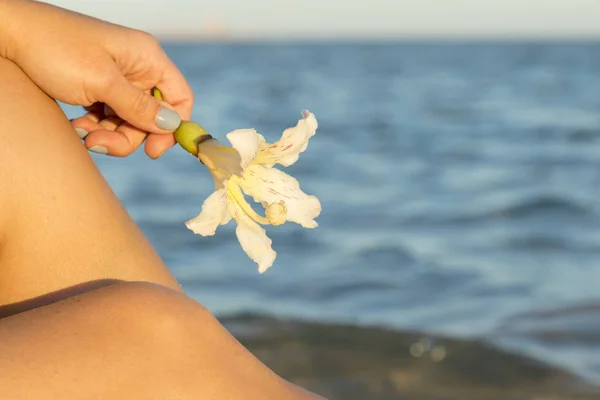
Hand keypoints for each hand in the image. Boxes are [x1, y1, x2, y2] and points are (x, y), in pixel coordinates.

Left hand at [0, 0, 192, 157]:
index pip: (179, 97)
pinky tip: (77, 126)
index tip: (153, 151)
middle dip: (129, 136)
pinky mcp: (98, 87)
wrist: (6, 34)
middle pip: (152, 116)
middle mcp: (136, 68)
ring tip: (82, 135)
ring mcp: (117, 78)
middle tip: (100, 146)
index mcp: (147, 57)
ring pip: (129, 121)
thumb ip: (139, 106)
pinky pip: (109, 117)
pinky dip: (95, 127)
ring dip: (108, 135)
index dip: (172, 127)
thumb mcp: (101, 83)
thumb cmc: (54, 49)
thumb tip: (172, 125)